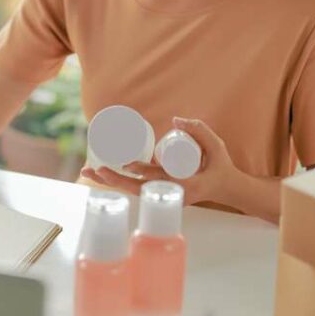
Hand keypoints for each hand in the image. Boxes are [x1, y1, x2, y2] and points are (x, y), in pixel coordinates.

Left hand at [80, 117, 238, 205]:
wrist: (227, 189)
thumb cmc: (222, 167)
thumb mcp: (217, 146)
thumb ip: (199, 130)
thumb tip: (174, 120)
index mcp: (184, 186)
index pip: (158, 179)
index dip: (140, 172)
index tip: (125, 164)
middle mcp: (168, 194)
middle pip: (135, 189)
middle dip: (112, 180)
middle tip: (92, 170)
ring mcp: (162, 195)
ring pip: (132, 190)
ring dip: (109, 182)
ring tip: (87, 172)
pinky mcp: (159, 191)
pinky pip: (136, 189)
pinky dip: (118, 183)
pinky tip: (101, 175)